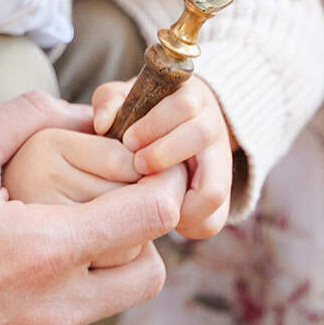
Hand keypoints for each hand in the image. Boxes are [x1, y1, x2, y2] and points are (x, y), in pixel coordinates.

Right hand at [0, 91, 181, 324]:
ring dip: (104, 264)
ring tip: (61, 228)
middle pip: (149, 274)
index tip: (149, 161)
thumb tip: (84, 110)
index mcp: (42, 253)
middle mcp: (49, 311)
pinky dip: (63, 293)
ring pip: (109, 304)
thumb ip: (29, 115)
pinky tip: (20, 265)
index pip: (151, 218)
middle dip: (143, 232)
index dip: (163, 181)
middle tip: (109, 198)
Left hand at [93, 76, 232, 239]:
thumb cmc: (145, 115)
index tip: (128, 141)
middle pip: (202, 137)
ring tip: (149, 197)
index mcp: (193, 99)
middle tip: (137, 165)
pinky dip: (188, 225)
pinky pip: (213, 221)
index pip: (184, 105)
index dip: (154, 125)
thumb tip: (102, 124)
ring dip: (178, 198)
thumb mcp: (127, 101)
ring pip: (215, 189)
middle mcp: (214, 129)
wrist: (182, 128)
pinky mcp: (220, 197)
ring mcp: (221, 165)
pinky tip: (161, 217)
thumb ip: (111, 102)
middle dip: (163, 153)